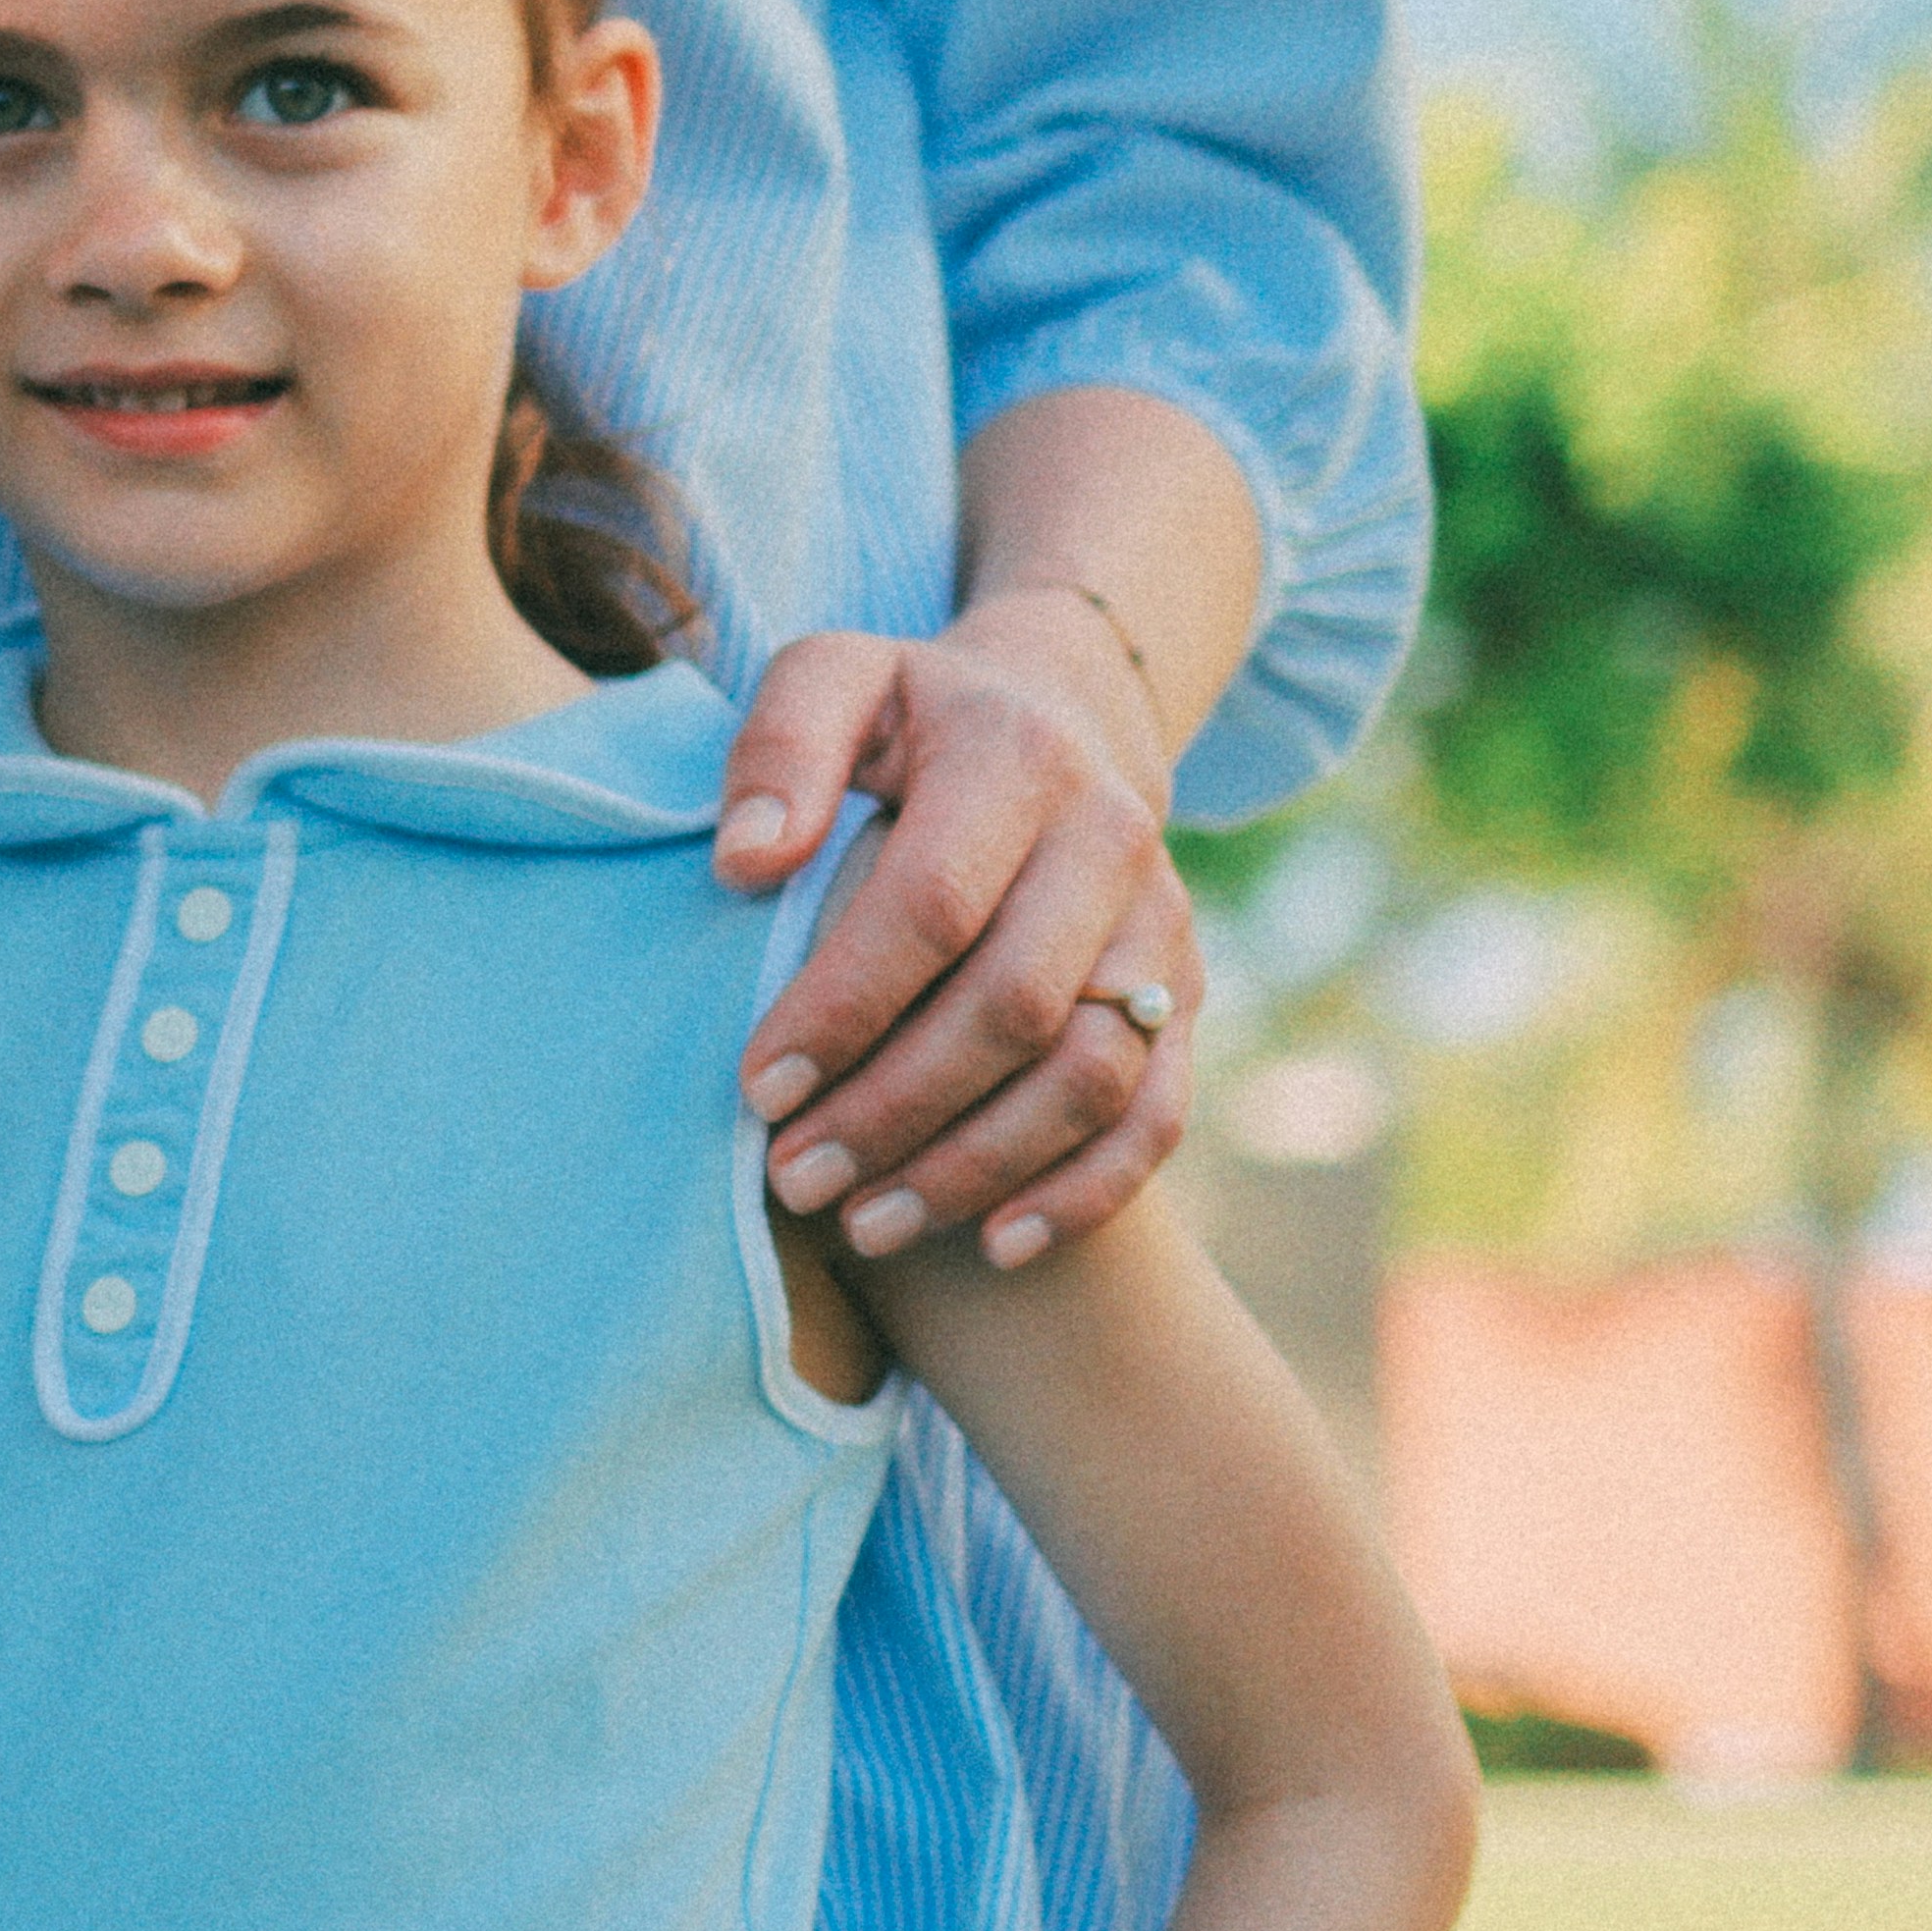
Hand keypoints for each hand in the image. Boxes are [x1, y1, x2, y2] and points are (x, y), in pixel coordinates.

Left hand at [711, 601, 1202, 1269]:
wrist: (1063, 716)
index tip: (755, 1085)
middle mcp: (1111, 840)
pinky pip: (1156, 1114)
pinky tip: (996, 1248)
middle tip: (791, 1177)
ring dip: (977, 1167)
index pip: (931, 904)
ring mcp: (1163, 926)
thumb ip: (780, 749)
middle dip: (895, 1108)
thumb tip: (747, 863)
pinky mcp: (1184, 996)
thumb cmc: (910, 720)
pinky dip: (1083, 1191)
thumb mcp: (836, 682)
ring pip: (1091, 1076)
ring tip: (866, 1226)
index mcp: (1016, 759)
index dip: (843, 1006)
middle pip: (1014, 1006)